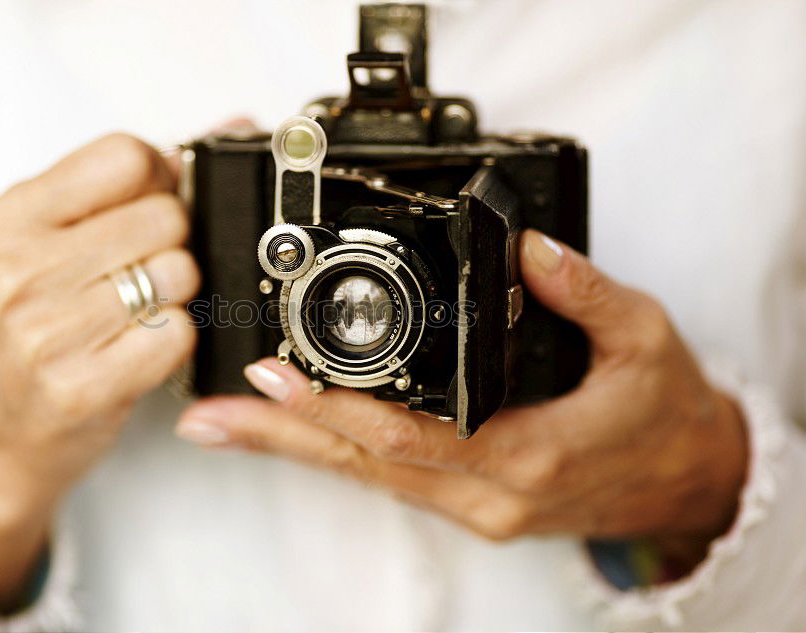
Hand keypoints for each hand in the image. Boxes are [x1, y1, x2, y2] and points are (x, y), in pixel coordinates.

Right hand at [0, 134, 198, 611]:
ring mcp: (43, 333)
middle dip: (174, 241)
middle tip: (144, 269)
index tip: (150, 203)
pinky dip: (176, 340)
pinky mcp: (78, 388)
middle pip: (166, 216)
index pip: (126, 156)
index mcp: (8, 218)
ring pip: (179, 273)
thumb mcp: (51, 241)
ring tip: (138, 311)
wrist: (0, 429)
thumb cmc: (36, 323)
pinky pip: (177, 334)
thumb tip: (236, 127)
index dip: (159, 179)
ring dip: (177, 294)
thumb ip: (132, 180)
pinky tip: (141, 348)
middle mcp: (17, 270)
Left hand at [177, 229, 746, 569]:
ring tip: (222, 423)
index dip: (337, 409)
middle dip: (281, 436)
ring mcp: (473, 506)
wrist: (685, 481)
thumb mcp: (645, 338)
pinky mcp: (467, 503)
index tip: (276, 376)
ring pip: (366, 476)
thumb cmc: (663, 415)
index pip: (414, 436)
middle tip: (208, 412)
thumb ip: (584, 290)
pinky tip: (292, 432)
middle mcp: (488, 494)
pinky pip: (385, 478)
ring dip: (293, 447)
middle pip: (365, 464)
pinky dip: (332, 452)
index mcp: (530, 455)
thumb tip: (528, 244)